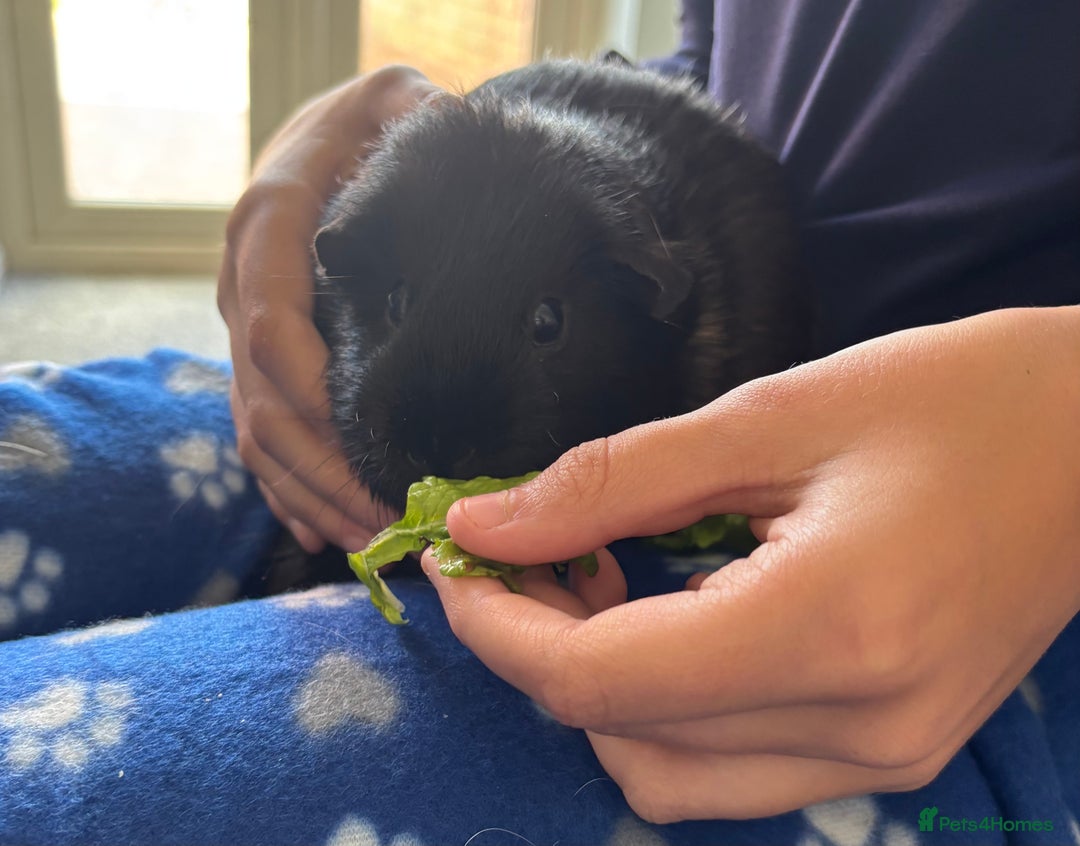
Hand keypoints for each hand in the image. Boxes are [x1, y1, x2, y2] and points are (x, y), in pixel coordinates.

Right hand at [218, 66, 441, 551]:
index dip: (316, 399)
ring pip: (257, 433)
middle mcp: (241, 286)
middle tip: (386, 525)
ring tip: (367, 545)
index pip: (276, 328)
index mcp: (266, 228)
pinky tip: (325, 530)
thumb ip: (420, 124)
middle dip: (322, 472)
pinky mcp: (262, 360)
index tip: (375, 453)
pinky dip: (288, 489)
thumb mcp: (399, 102)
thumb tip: (454, 156)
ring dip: (308, 495)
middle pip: (265, 401)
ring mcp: (246, 330)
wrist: (332, 130)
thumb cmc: (370, 122)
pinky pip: (259, 438)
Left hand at [422, 306, 1079, 822]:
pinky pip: (729, 765)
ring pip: (666, 770)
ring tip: (594, 576)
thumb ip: (614, 477)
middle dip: (539, 646)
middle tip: (525, 548)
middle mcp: (859, 724)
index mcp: (830, 627)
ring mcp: (882, 756)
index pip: (599, 681)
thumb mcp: (774, 414)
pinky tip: (665, 612)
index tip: (459, 559)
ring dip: (598, 684)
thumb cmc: (959, 399)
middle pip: (620, 730)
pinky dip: (664, 701)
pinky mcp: (892, 750)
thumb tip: (488, 523)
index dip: (500, 627)